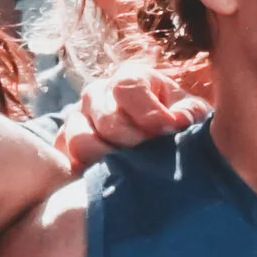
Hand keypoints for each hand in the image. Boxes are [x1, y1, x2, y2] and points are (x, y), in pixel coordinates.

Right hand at [57, 62, 207, 166]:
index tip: (170, 133)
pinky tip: (113, 179)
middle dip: (135, 144)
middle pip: (106, 119)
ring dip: (111, 161)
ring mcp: (76, 118)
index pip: (127, 88)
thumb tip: (177, 122)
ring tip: (135, 172)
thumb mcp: (192, 115)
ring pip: (81, 141)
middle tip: (154, 159)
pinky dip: (87, 171)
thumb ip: (190, 114)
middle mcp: (97, 93)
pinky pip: (66, 158)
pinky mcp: (64, 144)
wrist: (162, 146)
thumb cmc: (178, 125)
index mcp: (129, 77)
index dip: (150, 115)